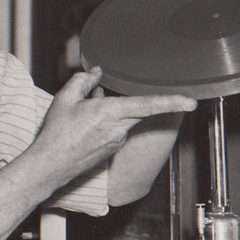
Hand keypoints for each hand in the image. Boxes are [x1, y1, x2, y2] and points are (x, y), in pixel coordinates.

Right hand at [27, 67, 197, 188]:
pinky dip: (104, 123)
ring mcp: (116, 141)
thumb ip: (83, 81)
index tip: (190, 101)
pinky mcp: (112, 150)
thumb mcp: (65, 99)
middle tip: (91, 102)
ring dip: (107, 112)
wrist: (49, 166)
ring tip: (81, 115)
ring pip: (122, 118)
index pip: (148, 105)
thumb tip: (95, 73)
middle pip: (132, 108)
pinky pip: (115, 129)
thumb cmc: (56, 134)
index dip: (171, 102)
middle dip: (118, 101)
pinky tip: (86, 125)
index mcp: (109, 113)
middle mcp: (118, 129)